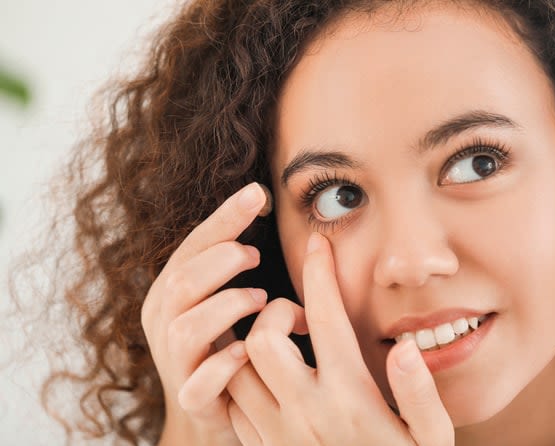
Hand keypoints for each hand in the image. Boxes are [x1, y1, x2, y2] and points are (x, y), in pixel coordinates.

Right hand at [140, 182, 269, 444]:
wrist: (214, 407)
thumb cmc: (225, 339)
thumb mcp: (222, 296)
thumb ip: (231, 258)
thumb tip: (259, 199)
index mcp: (168, 294)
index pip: (189, 249)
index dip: (223, 220)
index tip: (257, 193)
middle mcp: (162, 326)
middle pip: (181, 282)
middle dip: (222, 261)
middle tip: (256, 255)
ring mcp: (174, 365)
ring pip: (187, 328)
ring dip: (229, 305)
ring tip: (262, 298)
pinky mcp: (192, 400)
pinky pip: (199, 383)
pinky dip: (224, 364)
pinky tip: (247, 349)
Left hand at [227, 232, 453, 445]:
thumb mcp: (432, 442)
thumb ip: (422, 394)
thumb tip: (404, 347)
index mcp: (350, 399)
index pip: (324, 319)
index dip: (321, 273)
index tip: (319, 244)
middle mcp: (305, 414)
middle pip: (260, 339)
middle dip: (274, 313)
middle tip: (298, 316)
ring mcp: (278, 435)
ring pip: (237, 369)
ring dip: (253, 346)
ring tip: (283, 343)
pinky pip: (234, 403)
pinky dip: (244, 380)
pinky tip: (271, 379)